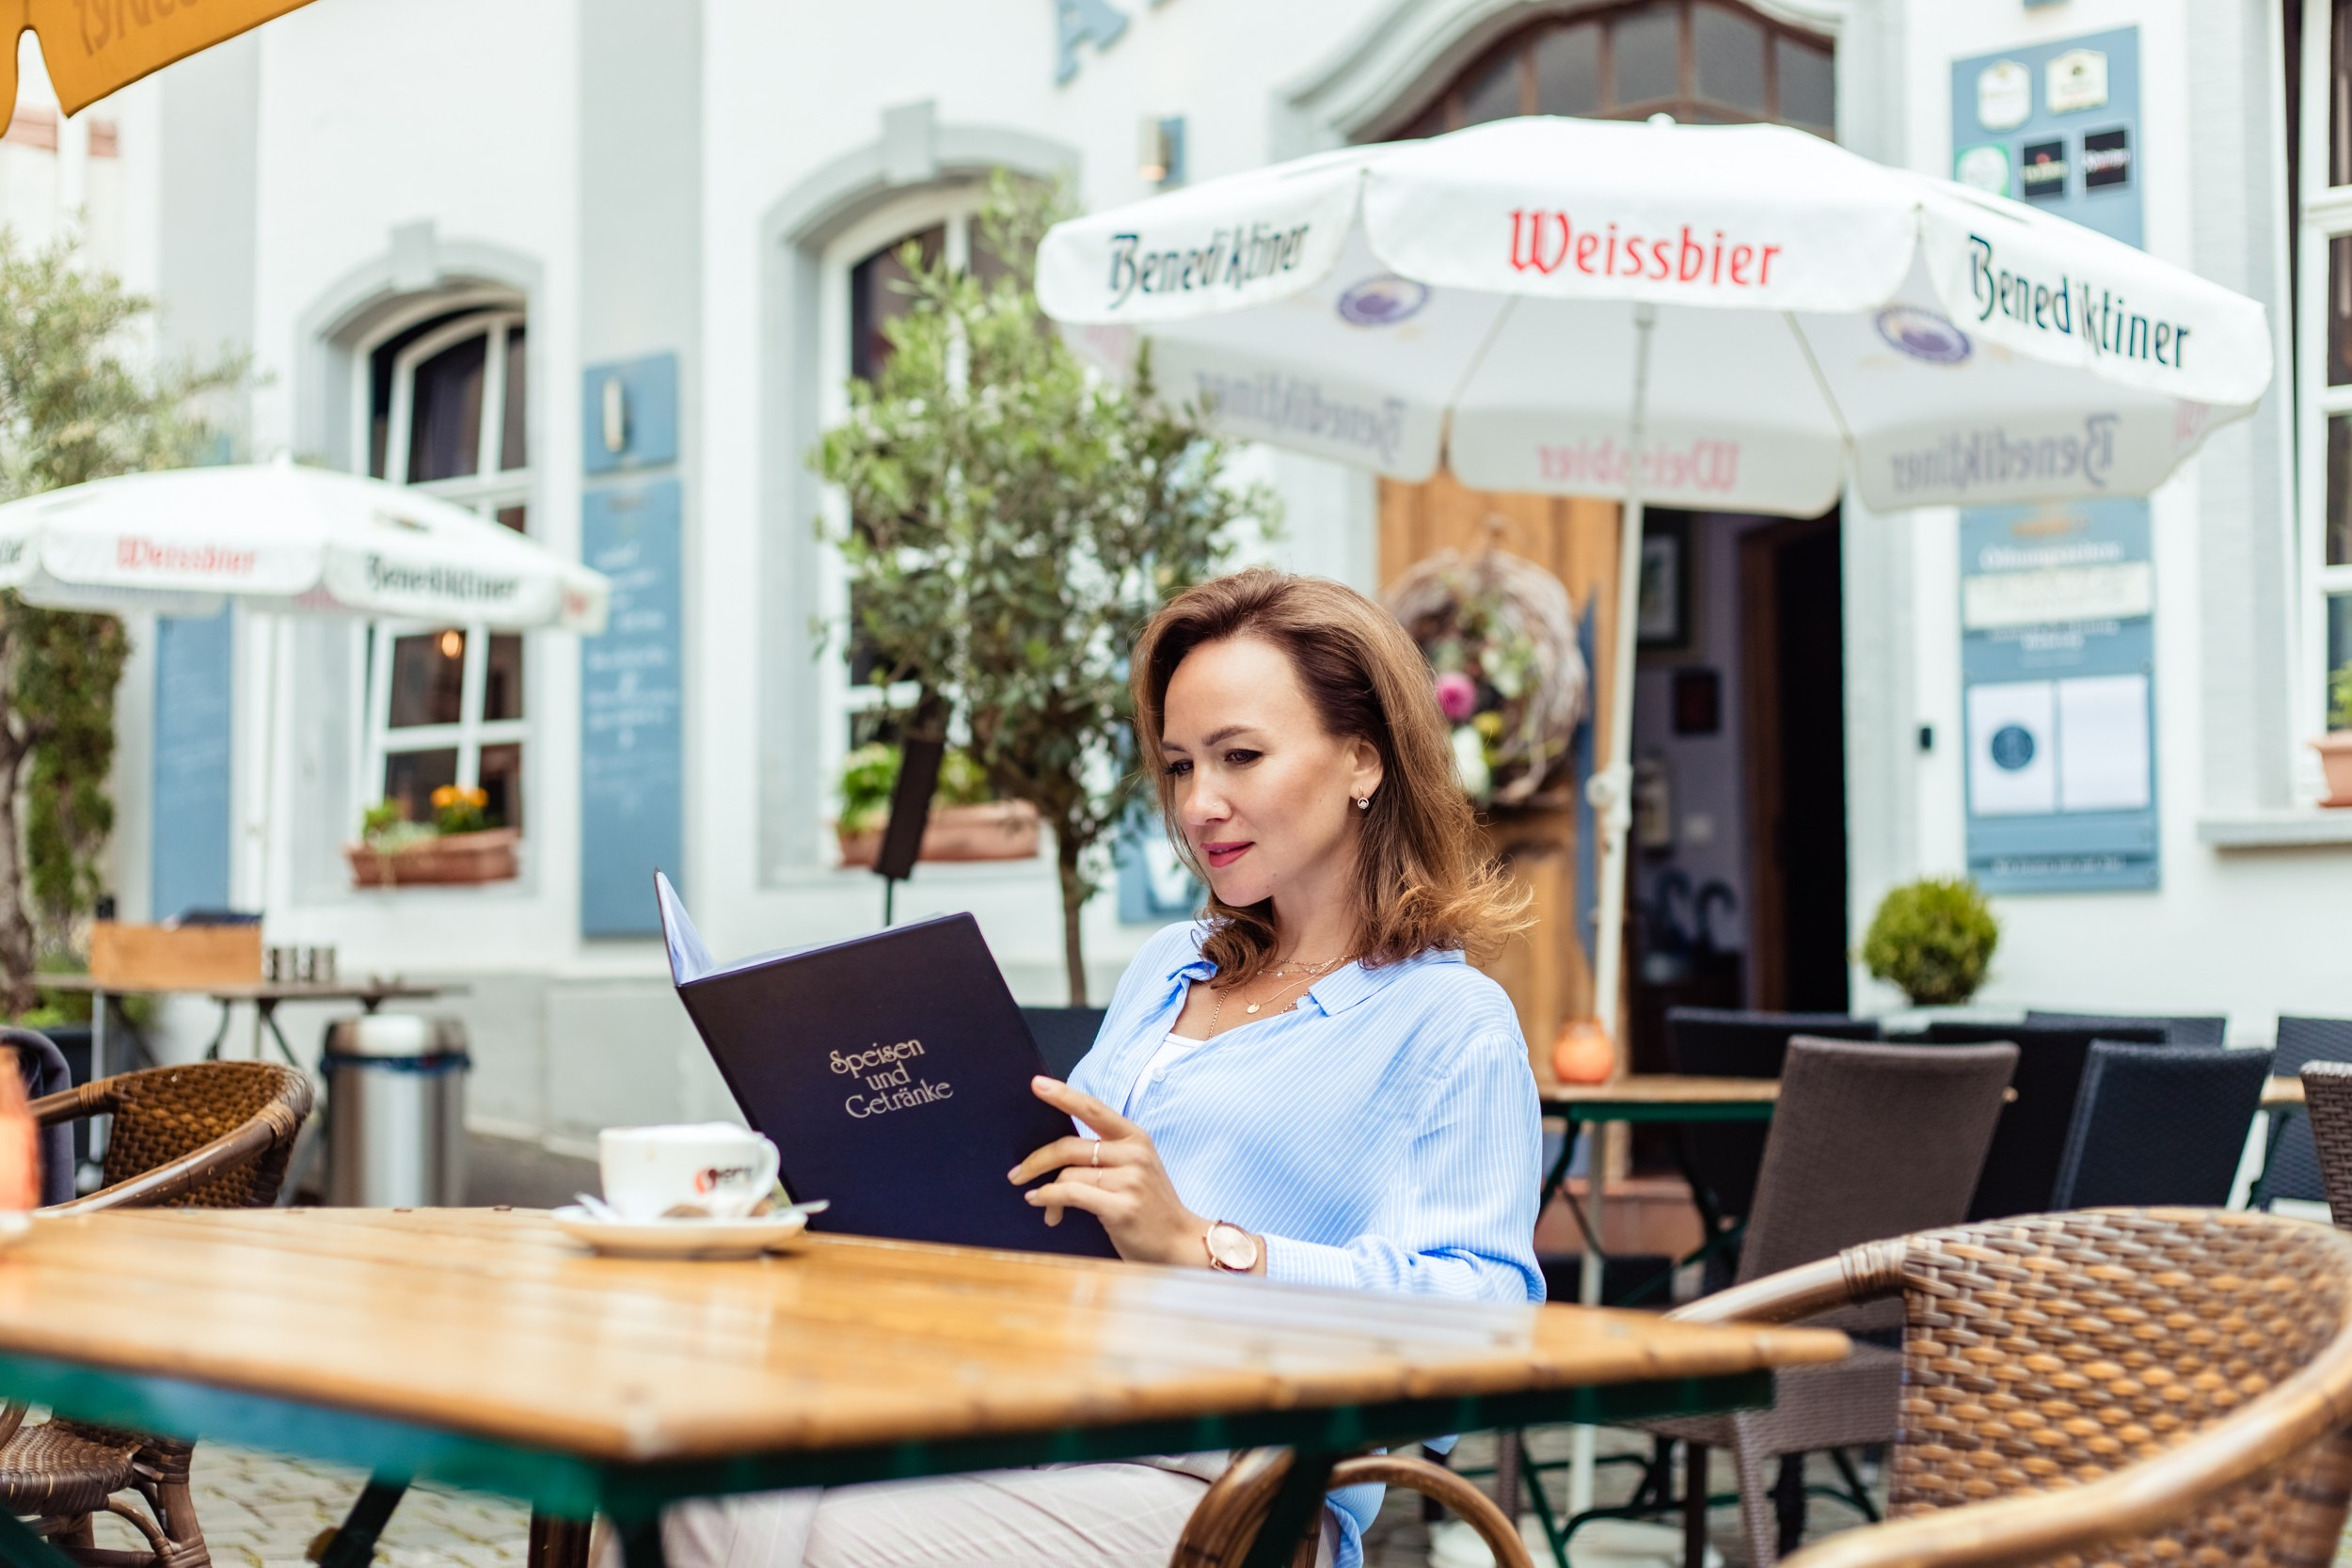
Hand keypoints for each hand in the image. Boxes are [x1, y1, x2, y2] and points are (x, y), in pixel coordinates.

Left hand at [1009, 1077, 1212, 1267]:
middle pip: (1069, 1146)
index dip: (1063, 1095)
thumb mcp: (1136, 1168)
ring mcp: (1130, 1180)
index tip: (1037, 1084)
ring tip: (1043, 1205)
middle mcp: (1134, 1154)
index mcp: (1136, 1137)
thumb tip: (1057, 1152)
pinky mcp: (1122, 1207)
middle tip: (1016, 1174)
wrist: (1180, 1241)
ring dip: (1046, 1192)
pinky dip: (1050, 1199)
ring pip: (1068, 1174)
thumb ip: (1105, 1153)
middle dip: (1036, 1160)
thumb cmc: (1149, 1206)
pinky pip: (1071, 1195)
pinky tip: (1044, 1208)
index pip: (1093, 1108)